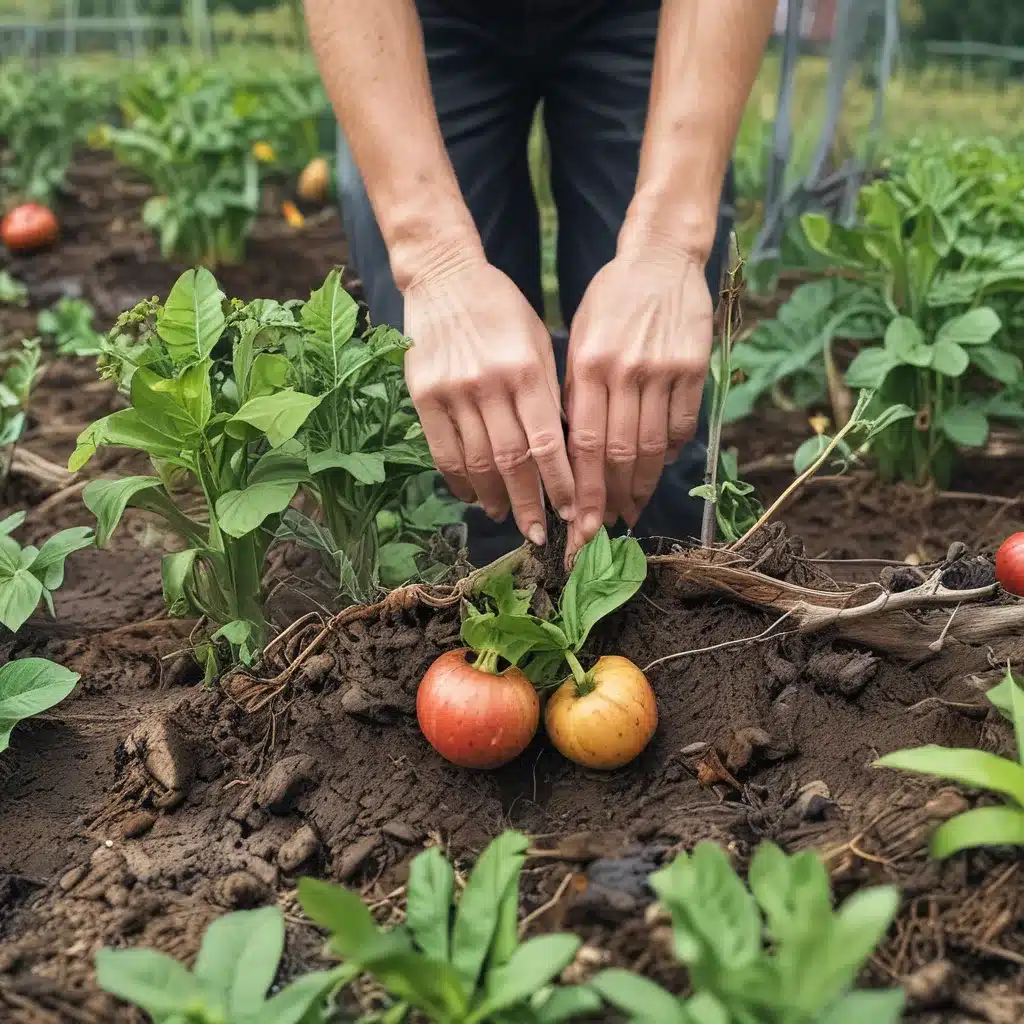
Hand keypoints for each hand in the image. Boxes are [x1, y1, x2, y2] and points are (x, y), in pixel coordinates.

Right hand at [404, 254, 574, 545]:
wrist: (444, 277)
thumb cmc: (502, 309)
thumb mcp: (537, 341)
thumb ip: (546, 394)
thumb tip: (560, 454)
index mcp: (526, 369)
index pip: (548, 442)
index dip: (559, 484)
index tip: (570, 513)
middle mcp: (490, 383)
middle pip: (512, 461)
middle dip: (527, 504)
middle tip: (538, 535)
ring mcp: (453, 390)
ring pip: (476, 461)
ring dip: (493, 497)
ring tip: (504, 516)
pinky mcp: (423, 395)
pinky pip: (443, 451)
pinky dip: (458, 480)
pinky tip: (471, 496)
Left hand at [564, 249, 712, 553]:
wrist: (659, 258)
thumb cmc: (610, 301)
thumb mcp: (579, 339)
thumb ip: (576, 392)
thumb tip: (573, 451)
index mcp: (589, 365)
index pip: (585, 445)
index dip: (583, 491)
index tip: (579, 525)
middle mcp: (626, 371)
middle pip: (620, 454)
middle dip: (610, 499)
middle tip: (603, 530)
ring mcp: (664, 370)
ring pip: (653, 447)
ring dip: (641, 485)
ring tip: (631, 510)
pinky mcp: (695, 367)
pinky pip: (683, 424)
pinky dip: (670, 451)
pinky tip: (658, 467)